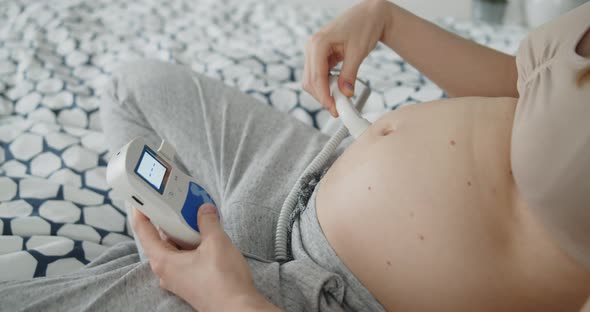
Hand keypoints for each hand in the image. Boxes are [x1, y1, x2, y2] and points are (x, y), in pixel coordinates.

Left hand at [132, 204, 277, 310]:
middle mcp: (167, 271)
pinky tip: (205, 237)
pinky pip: (186, 258)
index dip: (142, 212)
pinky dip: (192, 245)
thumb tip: (204, 209)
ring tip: (195, 216)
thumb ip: (208, 222)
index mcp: (164, 261)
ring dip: (183, 233)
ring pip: (175, 249)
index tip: (141, 198)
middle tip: (176, 202)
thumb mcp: (216, 242)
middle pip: (160, 239)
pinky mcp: (191, 282)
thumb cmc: (223, 281)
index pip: (144, 232)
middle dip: (168, 220)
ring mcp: (179, 278)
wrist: (238, 308)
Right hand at [302, 0, 392, 116]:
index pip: (316, 76)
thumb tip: (345, 93)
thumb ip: (350, 74)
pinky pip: (318, 75)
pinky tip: (338, 90)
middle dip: (322, 97)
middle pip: (310, 81)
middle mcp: (312, 47)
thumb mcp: (358, 52)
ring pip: (312, 80)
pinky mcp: (320, 55)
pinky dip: (326, 85)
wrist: (370, 14)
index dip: (323, 95)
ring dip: (323, 92)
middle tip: (338, 109)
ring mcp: (314, 51)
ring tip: (340, 101)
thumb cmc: (364, 25)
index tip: (333, 108)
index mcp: (318, 43)